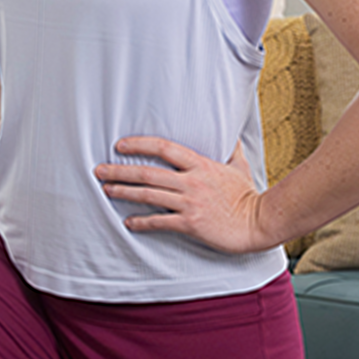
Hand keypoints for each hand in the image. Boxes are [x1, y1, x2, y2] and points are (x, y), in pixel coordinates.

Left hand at [96, 136, 277, 254]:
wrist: (259, 222)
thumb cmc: (248, 195)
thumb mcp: (239, 166)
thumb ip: (230, 150)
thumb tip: (230, 135)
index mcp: (200, 164)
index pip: (163, 148)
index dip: (139, 144)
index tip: (120, 145)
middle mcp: (191, 181)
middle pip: (147, 172)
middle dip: (120, 170)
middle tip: (99, 169)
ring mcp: (190, 203)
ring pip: (148, 195)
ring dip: (124, 192)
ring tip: (106, 189)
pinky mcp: (190, 224)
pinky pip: (159, 221)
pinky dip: (141, 222)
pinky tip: (128, 222)